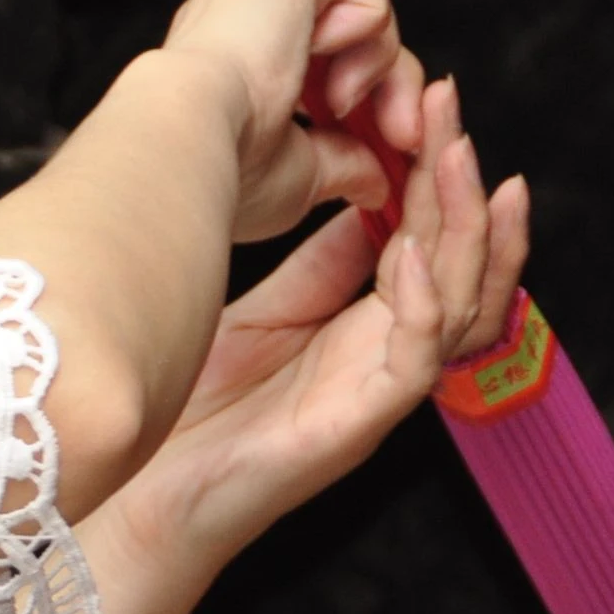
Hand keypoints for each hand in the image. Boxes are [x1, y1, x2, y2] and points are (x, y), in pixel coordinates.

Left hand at [82, 77, 529, 613]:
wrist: (147, 504)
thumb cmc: (196, 416)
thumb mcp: (264, 314)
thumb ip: (319, 268)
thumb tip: (361, 201)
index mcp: (367, 332)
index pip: (430, 244)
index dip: (438, 179)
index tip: (432, 108)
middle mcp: (385, 360)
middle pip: (462, 268)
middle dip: (463, 187)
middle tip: (452, 108)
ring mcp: (376, 394)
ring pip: (462, 310)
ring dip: (466, 233)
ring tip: (459, 160)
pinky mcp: (356, 427)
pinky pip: (415, 365)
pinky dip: (421, 307)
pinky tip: (411, 254)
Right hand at [155, 0, 429, 242]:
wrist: (193, 133)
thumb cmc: (226, 164)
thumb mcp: (299, 172)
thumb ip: (341, 160)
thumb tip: (375, 179)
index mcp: (240, 57)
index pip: (325, 66)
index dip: (364, 106)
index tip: (388, 150)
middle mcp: (248, 12)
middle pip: (356, 36)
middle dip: (389, 90)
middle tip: (402, 138)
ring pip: (365, 8)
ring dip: (376, 64)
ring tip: (342, 103)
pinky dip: (363, 23)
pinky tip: (318, 52)